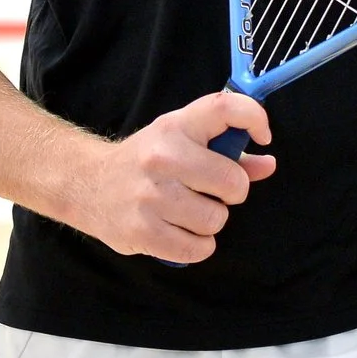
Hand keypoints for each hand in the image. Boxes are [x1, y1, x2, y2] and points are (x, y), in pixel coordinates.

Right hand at [72, 91, 274, 262]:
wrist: (87, 184)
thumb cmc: (145, 162)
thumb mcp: (181, 141)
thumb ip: (228, 150)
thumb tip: (268, 164)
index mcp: (176, 127)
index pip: (224, 108)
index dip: (255, 118)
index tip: (264, 137)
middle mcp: (162, 157)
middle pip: (232, 182)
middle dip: (231, 192)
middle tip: (211, 191)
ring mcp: (151, 196)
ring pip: (216, 220)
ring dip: (211, 222)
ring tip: (189, 212)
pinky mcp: (143, 231)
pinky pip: (198, 249)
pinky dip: (197, 246)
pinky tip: (181, 232)